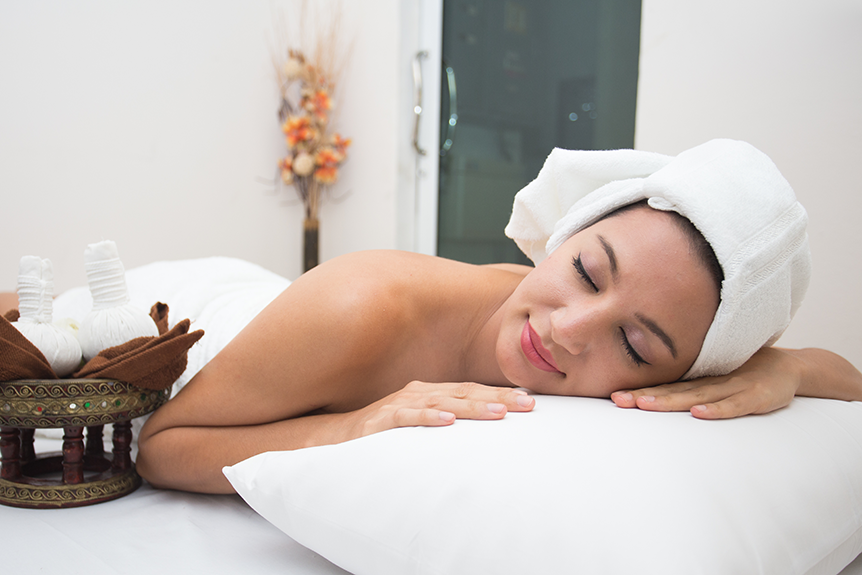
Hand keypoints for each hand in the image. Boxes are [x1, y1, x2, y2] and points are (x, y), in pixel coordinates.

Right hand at [354, 381, 534, 436]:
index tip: (530, 400)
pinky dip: (429, 418)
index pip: (472, 390)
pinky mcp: (382, 421)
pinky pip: (408, 417)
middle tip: (527, 404)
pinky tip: (448, 422)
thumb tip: (482, 430)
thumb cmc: (382, 431)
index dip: (501, 393)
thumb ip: (445, 422)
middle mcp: (418, 393)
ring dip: (472, 407)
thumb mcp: (419, 423)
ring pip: (443, 403)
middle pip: (464, 392)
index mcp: (430, 393)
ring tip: (498, 412)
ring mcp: (399, 404)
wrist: (335, 435)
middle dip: (498, 397)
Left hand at [609, 347, 803, 418]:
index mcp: (699, 380)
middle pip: (673, 390)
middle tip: (619, 400)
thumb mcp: (715, 382)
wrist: (790, 366)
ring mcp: (733, 388)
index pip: (665, 386)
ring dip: (670, 401)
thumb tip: (654, 402)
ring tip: (646, 405)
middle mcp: (711, 382)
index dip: (640, 391)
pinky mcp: (756, 396)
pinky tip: (698, 414)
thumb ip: (690, 391)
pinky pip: (734, 405)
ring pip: (697, 396)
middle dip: (645, 396)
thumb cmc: (744, 376)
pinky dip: (716, 410)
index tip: (613, 397)